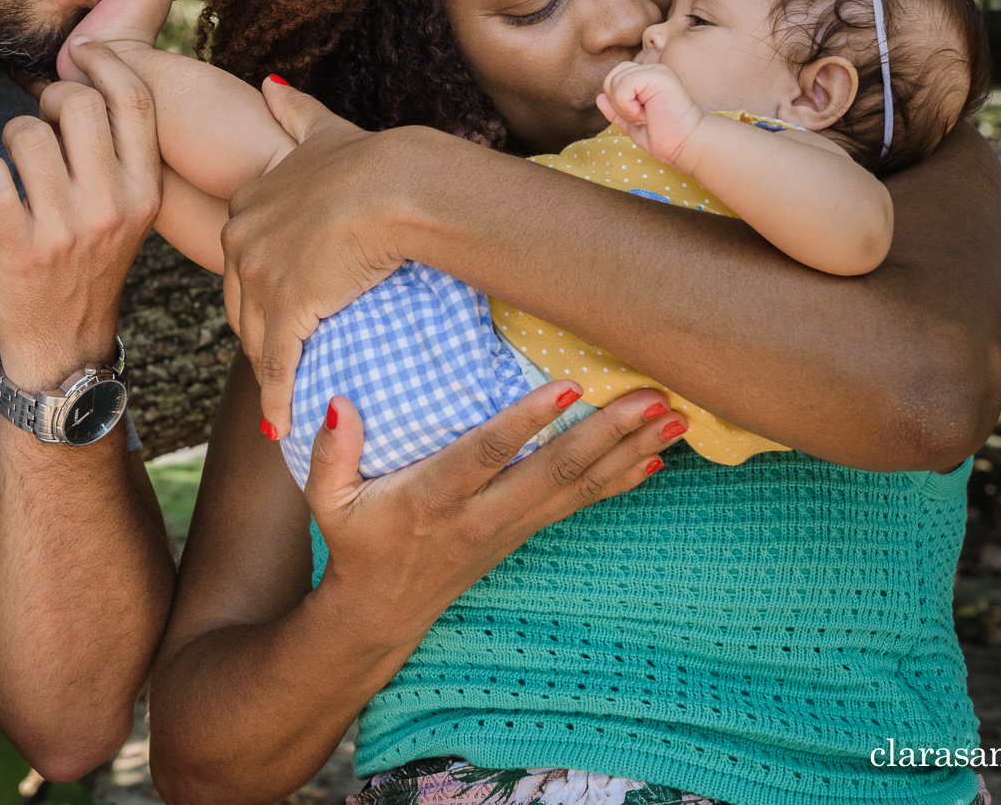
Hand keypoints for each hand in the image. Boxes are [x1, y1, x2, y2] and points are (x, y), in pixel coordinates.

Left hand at [0, 38, 161, 390]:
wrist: (65, 344)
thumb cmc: (91, 263)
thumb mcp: (129, 213)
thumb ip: (120, 154)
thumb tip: (87, 80)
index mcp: (145, 192)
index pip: (135, 101)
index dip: (105, 62)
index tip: (81, 53)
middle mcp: (112, 207)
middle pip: (79, 104)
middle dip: (50, 98)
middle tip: (41, 120)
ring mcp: (65, 230)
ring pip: (27, 134)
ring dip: (13, 136)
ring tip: (16, 159)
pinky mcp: (19, 249)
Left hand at [220, 81, 414, 438]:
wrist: (396, 187)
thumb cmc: (372, 159)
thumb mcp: (322, 129)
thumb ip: (294, 111)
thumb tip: (270, 82)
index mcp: (250, 202)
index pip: (242, 253)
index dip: (256, 280)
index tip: (271, 299)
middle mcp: (242, 239)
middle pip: (240, 297)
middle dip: (253, 325)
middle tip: (271, 352)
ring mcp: (261, 278)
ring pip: (254, 334)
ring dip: (266, 366)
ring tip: (277, 395)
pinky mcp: (286, 312)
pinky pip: (277, 366)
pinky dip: (277, 398)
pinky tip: (278, 425)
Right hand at [308, 384, 680, 630]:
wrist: (382, 613)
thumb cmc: (356, 540)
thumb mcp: (326, 500)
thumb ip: (331, 451)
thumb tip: (341, 400)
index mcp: (434, 498)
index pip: (485, 455)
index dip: (526, 422)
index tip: (569, 387)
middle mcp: (481, 515)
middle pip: (552, 472)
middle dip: (608, 435)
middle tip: (653, 399)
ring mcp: (509, 527)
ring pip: (577, 488)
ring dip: (629, 453)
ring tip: (675, 419)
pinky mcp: (523, 533)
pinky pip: (578, 505)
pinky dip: (619, 482)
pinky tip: (656, 461)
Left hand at [597, 61, 705, 167]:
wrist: (684, 145)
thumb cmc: (663, 137)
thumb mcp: (632, 123)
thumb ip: (616, 110)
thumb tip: (599, 97)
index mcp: (648, 79)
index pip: (615, 78)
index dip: (617, 101)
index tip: (639, 117)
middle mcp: (652, 70)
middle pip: (611, 77)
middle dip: (617, 103)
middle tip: (641, 117)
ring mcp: (656, 70)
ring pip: (614, 80)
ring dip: (623, 106)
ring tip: (645, 116)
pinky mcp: (658, 75)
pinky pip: (623, 84)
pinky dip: (627, 106)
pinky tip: (645, 114)